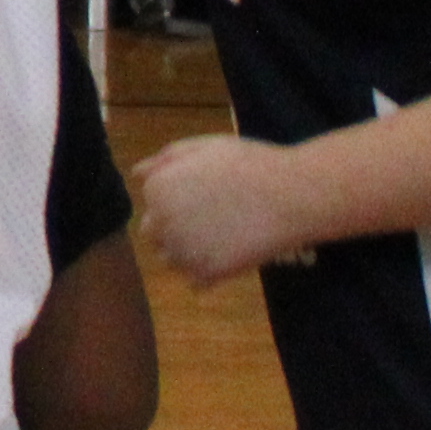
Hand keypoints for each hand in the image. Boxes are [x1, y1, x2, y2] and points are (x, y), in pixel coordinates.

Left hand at [130, 133, 297, 287]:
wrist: (292, 196)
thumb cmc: (249, 164)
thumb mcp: (204, 147)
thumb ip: (166, 160)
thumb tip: (137, 173)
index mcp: (157, 190)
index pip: (151, 207)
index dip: (178, 203)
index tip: (206, 197)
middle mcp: (161, 222)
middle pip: (156, 236)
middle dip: (178, 230)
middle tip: (216, 219)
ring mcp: (183, 251)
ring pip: (173, 260)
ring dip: (190, 253)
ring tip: (224, 236)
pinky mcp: (207, 274)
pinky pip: (195, 281)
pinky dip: (209, 273)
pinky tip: (231, 255)